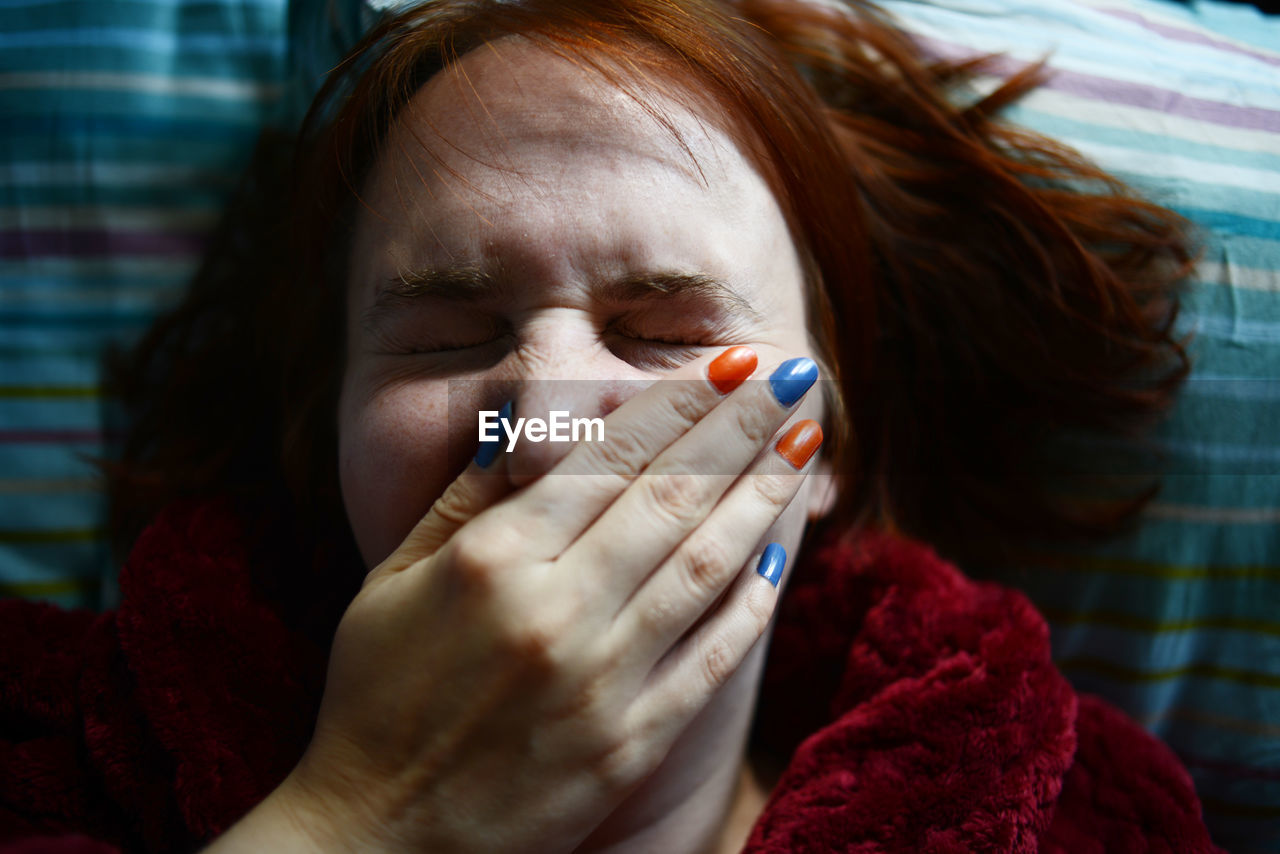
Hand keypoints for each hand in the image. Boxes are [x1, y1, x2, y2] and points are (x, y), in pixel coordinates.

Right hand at [217, 347, 822, 853]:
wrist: (379, 837)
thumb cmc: (373, 699)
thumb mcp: (391, 582)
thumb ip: (464, 499)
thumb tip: (521, 424)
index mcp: (491, 562)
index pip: (606, 459)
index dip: (678, 405)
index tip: (730, 367)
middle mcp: (554, 613)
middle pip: (671, 498)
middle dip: (742, 430)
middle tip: (795, 381)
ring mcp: (599, 682)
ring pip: (703, 567)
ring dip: (763, 498)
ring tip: (803, 446)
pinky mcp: (629, 743)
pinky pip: (708, 659)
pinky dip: (749, 604)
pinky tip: (779, 555)